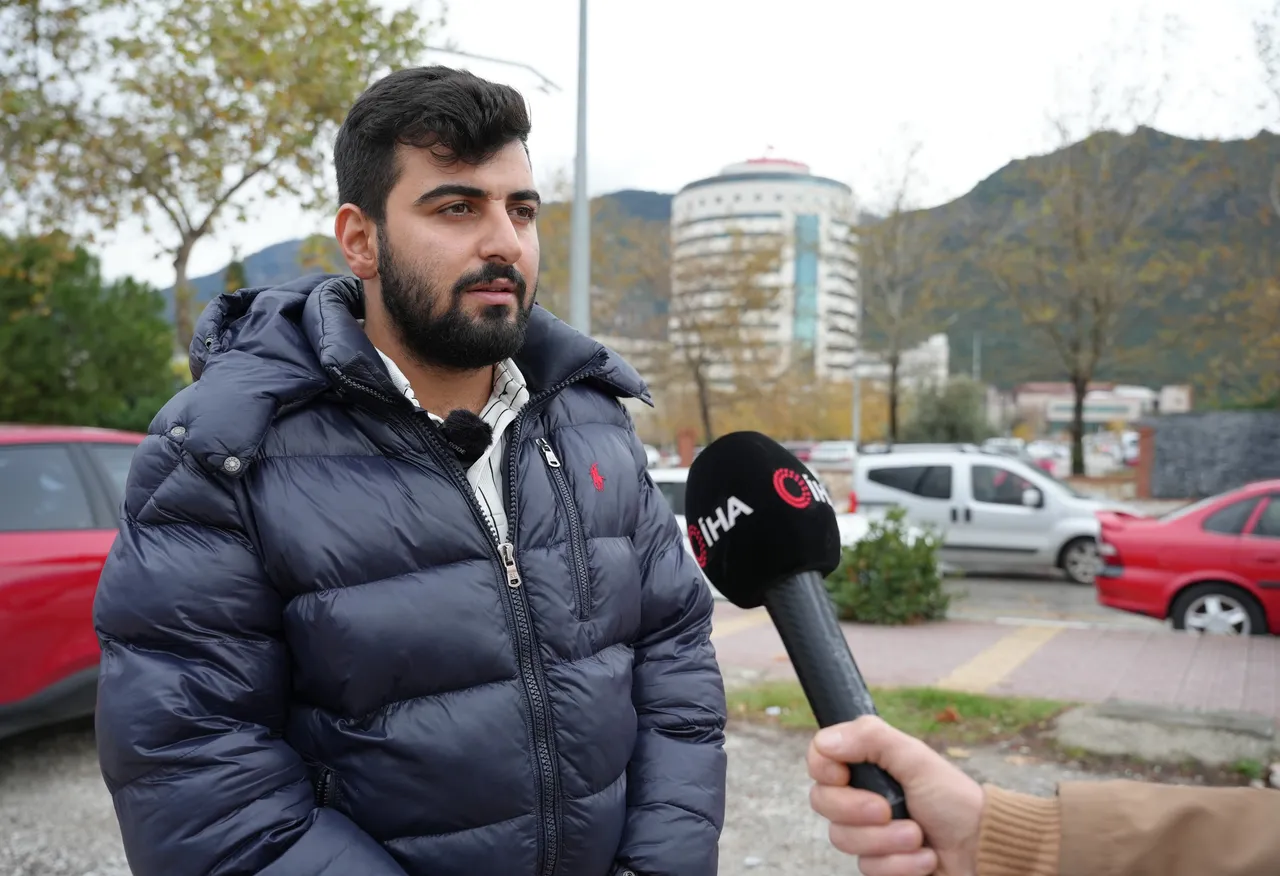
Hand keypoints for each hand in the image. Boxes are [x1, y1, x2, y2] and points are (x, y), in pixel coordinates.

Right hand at [807, 716, 983, 875]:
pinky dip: (900, 865)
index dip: (824, 769)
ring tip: (919, 837)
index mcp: (866, 764)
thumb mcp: (916, 758)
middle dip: (858, 811)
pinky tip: (924, 859)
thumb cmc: (954, 800)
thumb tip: (825, 742)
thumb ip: (871, 739)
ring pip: (843, 840)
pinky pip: (868, 868)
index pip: (818, 760)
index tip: (844, 775)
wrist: (982, 850)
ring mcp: (867, 832)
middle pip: (822, 802)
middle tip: (888, 810)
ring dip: (887, 841)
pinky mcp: (878, 862)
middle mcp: (860, 795)